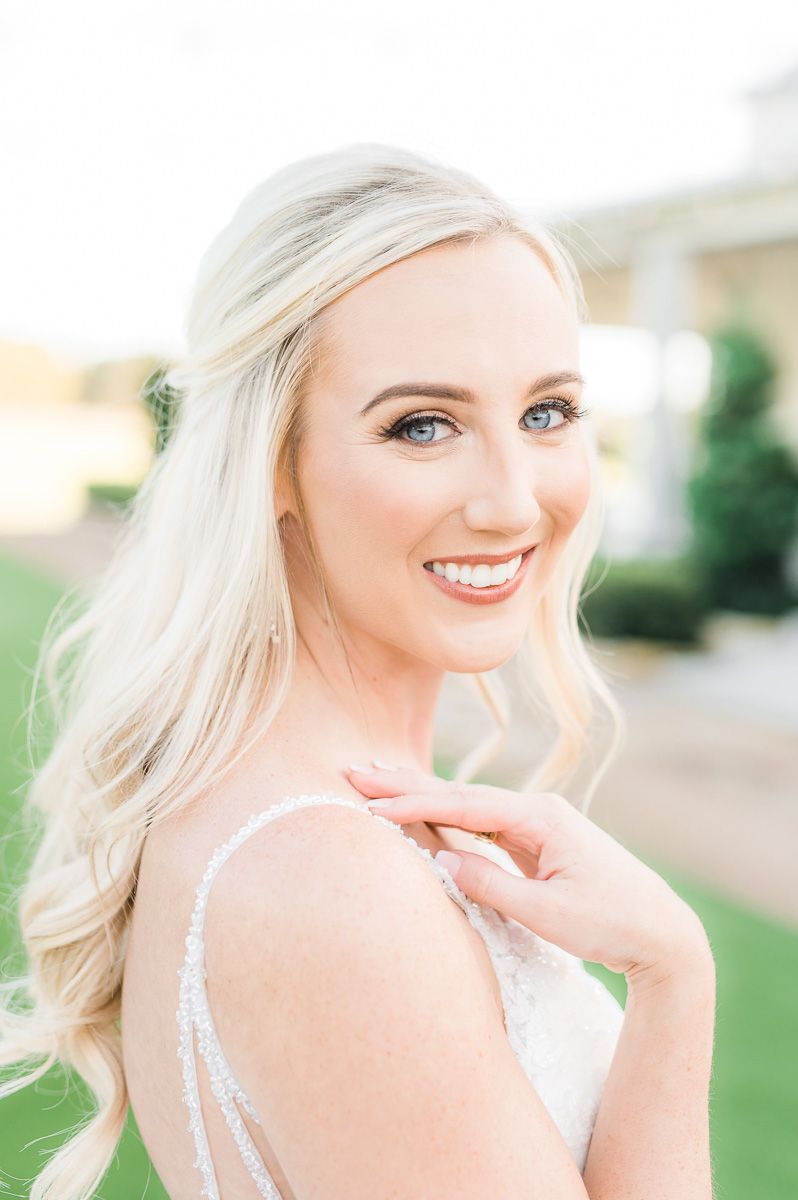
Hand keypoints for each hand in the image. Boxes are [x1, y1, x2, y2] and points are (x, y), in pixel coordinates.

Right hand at [345, 763, 711, 984]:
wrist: (662, 933)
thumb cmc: (611, 923)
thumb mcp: (548, 913)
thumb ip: (492, 886)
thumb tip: (442, 858)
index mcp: (542, 818)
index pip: (465, 805)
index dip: (415, 804)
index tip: (371, 803)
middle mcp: (538, 811)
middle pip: (461, 793)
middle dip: (407, 783)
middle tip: (355, 770)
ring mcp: (538, 825)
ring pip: (467, 806)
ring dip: (422, 796)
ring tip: (376, 783)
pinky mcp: (537, 843)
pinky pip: (481, 825)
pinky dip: (446, 817)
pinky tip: (422, 811)